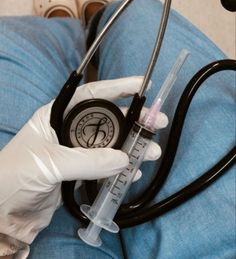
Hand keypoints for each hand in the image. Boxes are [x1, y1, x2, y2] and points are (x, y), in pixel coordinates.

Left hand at [0, 77, 166, 244]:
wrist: (2, 214)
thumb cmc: (15, 177)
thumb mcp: (49, 163)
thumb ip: (86, 161)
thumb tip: (123, 159)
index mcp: (56, 116)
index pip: (91, 95)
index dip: (117, 87)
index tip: (141, 84)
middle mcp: (68, 131)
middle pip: (107, 120)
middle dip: (133, 121)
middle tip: (158, 123)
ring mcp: (75, 153)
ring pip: (111, 145)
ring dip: (132, 148)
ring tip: (152, 152)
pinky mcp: (79, 175)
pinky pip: (106, 168)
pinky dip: (121, 170)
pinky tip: (133, 172)